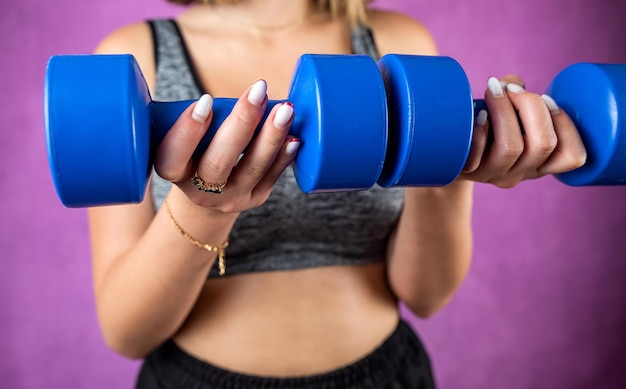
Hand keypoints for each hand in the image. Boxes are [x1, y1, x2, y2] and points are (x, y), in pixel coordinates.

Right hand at [153, 80, 298, 212]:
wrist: (209, 192)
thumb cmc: (195, 152)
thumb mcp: (182, 139)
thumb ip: (193, 118)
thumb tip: (224, 88)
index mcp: (173, 172)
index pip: (173, 156)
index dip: (187, 131)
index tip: (205, 100)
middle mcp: (199, 190)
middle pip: (218, 162)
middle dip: (241, 123)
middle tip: (259, 92)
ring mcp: (230, 197)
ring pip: (252, 168)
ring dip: (271, 136)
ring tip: (286, 109)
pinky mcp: (255, 198)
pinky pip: (271, 177)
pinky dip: (284, 155)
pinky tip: (294, 137)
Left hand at [460, 75, 586, 187]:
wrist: (448, 156)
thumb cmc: (484, 126)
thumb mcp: (507, 114)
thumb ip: (515, 93)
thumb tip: (511, 84)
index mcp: (539, 163)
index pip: (571, 156)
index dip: (564, 123)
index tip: (546, 97)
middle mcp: (519, 173)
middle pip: (542, 145)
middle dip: (532, 106)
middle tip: (512, 90)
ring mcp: (492, 174)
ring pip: (511, 147)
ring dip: (505, 111)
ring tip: (493, 91)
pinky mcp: (467, 172)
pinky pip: (477, 154)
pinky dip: (480, 130)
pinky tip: (478, 114)